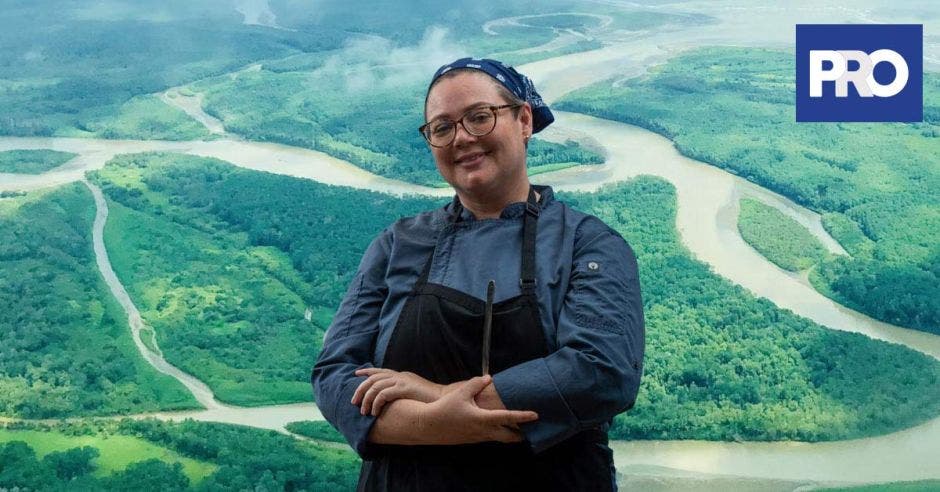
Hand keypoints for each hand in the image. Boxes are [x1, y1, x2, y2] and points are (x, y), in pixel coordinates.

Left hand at [352, 368, 442, 415]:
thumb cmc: (430, 402)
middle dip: (361, 389)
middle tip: (354, 402)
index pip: (380, 371)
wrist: (444, 400)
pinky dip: (376, 403)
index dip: (367, 372)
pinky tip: (375, 412)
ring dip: (367, 399)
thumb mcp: (414, 394)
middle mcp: (400, 376)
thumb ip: (402, 393)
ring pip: (376, 386)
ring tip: (364, 411)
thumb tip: (390, 401)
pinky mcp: (404, 389)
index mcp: (402, 376)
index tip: (356, 374)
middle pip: (373, 378)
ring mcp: (402, 381)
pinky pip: (383, 394)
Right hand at [419, 375, 538, 443]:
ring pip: (499, 439)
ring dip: (510, 435)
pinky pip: (489, 438)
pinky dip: (498, 434)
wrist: (429, 426)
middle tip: (531, 429)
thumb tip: (489, 378)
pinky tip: (498, 428)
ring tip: (520, 430)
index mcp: (483, 419)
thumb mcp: (461, 393)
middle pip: (508, 436)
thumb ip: (477, 384)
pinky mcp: (471, 440)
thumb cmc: (445, 408)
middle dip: (521, 434)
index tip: (535, 415)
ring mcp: (477, 438)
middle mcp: (483, 431)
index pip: (508, 418)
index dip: (523, 416)